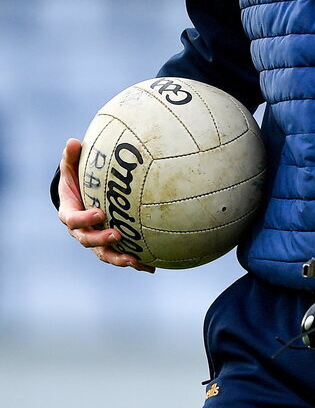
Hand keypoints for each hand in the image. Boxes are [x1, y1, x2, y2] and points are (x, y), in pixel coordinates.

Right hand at [57, 138, 154, 271]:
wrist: (80, 198)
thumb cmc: (76, 181)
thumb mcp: (70, 169)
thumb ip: (70, 157)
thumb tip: (72, 142)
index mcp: (70, 213)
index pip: (73, 220)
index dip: (84, 219)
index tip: (99, 213)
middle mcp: (81, 231)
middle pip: (88, 241)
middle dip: (102, 240)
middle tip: (117, 235)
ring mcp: (96, 240)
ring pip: (105, 254)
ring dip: (119, 258)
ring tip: (135, 260)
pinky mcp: (110, 246)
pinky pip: (121, 255)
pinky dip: (136, 262)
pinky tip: (152, 266)